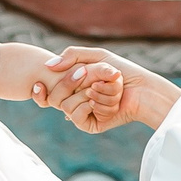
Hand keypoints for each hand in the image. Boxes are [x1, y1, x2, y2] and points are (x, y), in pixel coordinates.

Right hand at [33, 46, 174, 133]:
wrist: (142, 88)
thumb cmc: (121, 70)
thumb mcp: (95, 56)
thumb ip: (70, 56)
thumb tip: (47, 66)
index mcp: (72, 84)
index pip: (46, 91)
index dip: (39, 91)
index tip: (39, 84)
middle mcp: (74, 99)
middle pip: (55, 96)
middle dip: (73, 81)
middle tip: (90, 74)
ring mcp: (81, 113)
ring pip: (65, 105)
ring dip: (91, 91)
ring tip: (108, 88)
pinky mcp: (90, 124)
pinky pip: (77, 115)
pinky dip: (96, 104)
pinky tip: (110, 102)